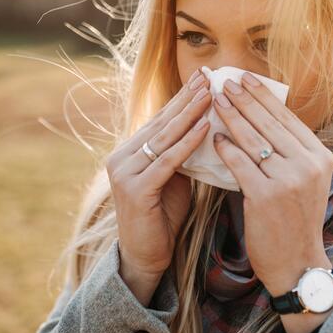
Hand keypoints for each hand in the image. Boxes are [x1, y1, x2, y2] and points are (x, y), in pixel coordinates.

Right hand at [106, 68, 211, 277]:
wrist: (146, 256)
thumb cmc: (163, 217)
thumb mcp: (173, 179)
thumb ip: (180, 155)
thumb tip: (206, 127)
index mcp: (129, 152)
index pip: (160, 119)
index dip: (181, 98)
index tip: (202, 77)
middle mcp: (122, 157)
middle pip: (161, 122)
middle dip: (187, 99)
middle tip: (208, 76)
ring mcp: (125, 172)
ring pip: (164, 138)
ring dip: (190, 114)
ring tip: (210, 94)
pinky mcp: (135, 189)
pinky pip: (168, 161)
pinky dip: (188, 144)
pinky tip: (206, 129)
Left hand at [210, 73, 332, 297]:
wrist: (296, 263)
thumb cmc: (295, 221)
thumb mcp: (305, 182)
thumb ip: (290, 152)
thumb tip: (262, 117)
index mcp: (320, 158)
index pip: (287, 118)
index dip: (264, 96)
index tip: (246, 78)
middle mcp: (308, 165)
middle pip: (269, 124)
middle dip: (244, 99)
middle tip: (225, 82)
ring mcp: (288, 180)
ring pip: (252, 140)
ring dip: (231, 117)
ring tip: (215, 101)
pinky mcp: (266, 196)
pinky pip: (240, 164)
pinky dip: (225, 148)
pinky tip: (214, 137)